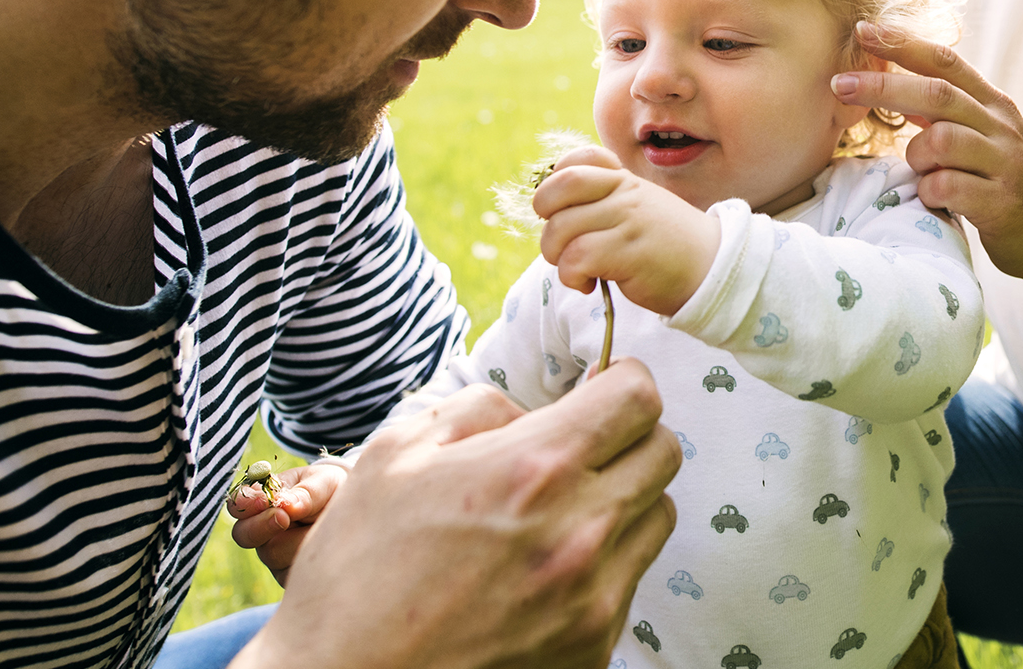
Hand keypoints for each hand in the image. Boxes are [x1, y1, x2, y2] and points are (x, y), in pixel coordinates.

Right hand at [227, 460, 348, 585]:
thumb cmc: (332, 491)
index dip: (244, 502)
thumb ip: (305, 492)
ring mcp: (274, 554)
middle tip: (284, 517)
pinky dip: (312, 557)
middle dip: (263, 525)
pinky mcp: (287, 575)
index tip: (261, 501)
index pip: (239, 502)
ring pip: (274, 554)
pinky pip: (292, 572)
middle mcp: (263, 529)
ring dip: (301, 538)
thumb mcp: (323, 483)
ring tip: (325, 525)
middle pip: (244, 534)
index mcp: (264, 500)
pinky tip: (325, 545)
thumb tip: (286, 505)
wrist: (353, 515)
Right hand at [230, 360, 680, 668]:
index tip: (604, 387)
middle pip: (664, 452)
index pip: (638, 397)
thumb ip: (479, 409)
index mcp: (535, 469)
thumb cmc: (358, 571)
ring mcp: (594, 597)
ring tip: (560, 512)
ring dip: (623, 499)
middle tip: (584, 445)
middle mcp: (581, 531)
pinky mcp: (594, 646)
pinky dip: (602, 563)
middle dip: (630, 435)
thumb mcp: (396, 454)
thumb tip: (529, 409)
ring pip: (656, 516)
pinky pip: (629, 580)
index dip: (624, 380)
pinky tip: (543, 570)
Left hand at [533, 145, 720, 315]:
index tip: (563, 209)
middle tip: (560, 242)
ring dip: (557, 257)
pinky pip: (576, 258)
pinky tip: (589, 284)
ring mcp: (627, 220)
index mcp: (626, 180)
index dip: (555, 182)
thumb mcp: (641, 208)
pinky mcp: (627, 252)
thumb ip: (607, 201)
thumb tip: (558, 214)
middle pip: (558, 189)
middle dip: (544, 218)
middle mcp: (625, 194)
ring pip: (560, 229)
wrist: (712, 269)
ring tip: (578, 270)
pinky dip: (572, 276)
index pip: (578, 160)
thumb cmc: (669, 245)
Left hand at [831, 22, 1022, 306]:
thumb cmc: (1014, 191)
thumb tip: (898, 90)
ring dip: (916, 156)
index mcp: (996, 107)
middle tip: (839, 85)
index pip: (947, 62)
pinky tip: (935, 202)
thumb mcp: (990, 142)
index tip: (863, 30)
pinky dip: (929, 193)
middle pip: (936, 93)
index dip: (904, 43)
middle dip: (883, 85)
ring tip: (921, 173)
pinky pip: (947, 187)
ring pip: (940, 140)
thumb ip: (951, 117)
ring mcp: (1006, 165)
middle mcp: (1003, 128)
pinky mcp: (1003, 204)